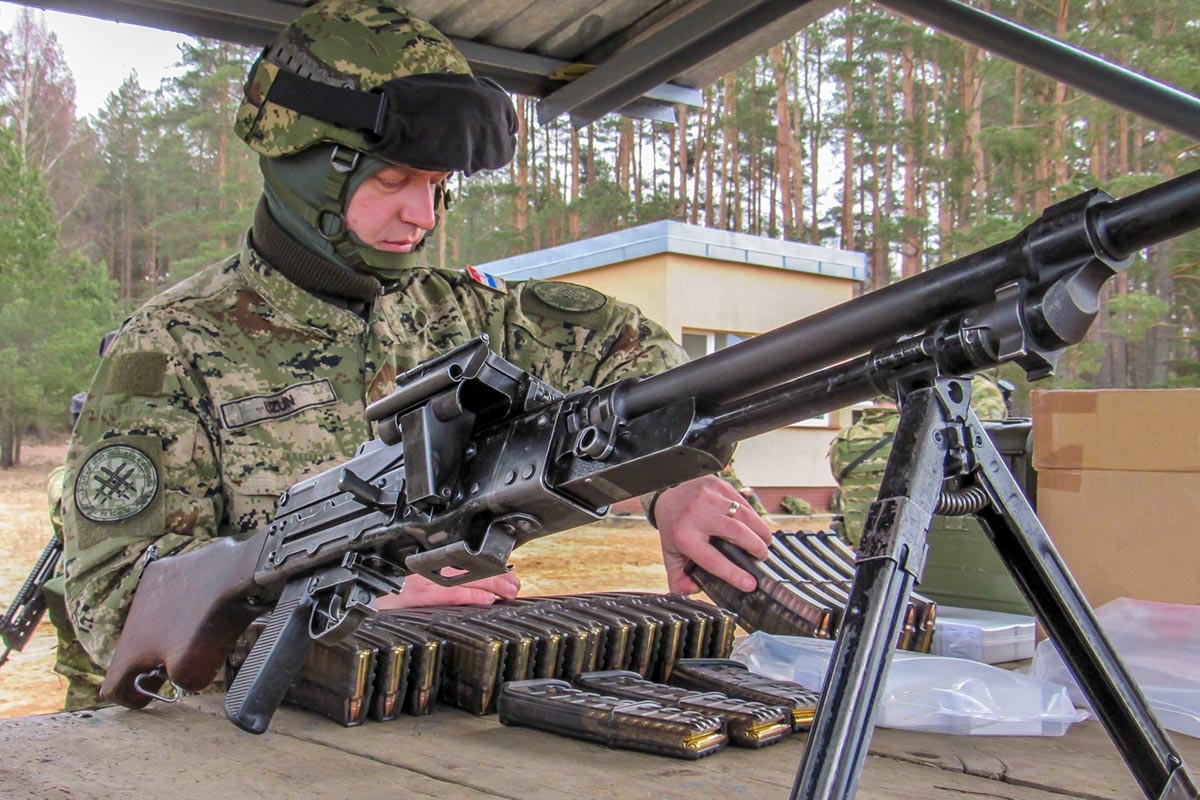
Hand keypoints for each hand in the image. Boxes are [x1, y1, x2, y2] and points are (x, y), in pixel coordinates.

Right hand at [373, 570, 520, 609]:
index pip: (460, 563)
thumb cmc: (370, 592)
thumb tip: (457, 588)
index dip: (485, 567)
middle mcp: (423, 570)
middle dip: (495, 576)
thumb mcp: (398, 583)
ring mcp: (420, 582)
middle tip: (514, 584)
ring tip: (510, 591)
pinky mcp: (415, 597)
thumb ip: (423, 583)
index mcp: (421, 565)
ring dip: (492, 585)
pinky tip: (487, 600)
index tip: (504, 571)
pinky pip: (449, 595)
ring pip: (465, 579)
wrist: (349, 598)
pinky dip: (471, 596)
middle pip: (468, 569)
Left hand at [653, 474, 772, 593]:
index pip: (713, 560)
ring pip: (745, 516)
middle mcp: (698, 515)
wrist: (666, 492)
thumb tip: (692, 590)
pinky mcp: (720, 486)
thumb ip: (678, 577)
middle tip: (762, 557)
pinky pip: (744, 503)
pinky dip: (754, 517)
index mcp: (684, 536)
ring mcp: (710, 498)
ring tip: (765, 543)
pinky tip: (756, 526)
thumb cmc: (674, 526)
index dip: (734, 574)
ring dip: (760, 531)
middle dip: (756, 548)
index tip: (750, 584)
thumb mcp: (671, 553)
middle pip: (736, 534)